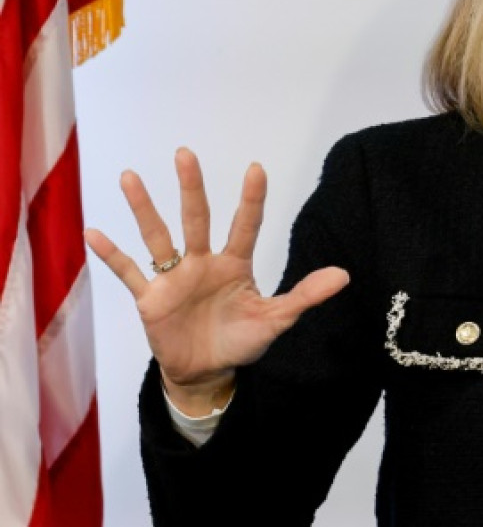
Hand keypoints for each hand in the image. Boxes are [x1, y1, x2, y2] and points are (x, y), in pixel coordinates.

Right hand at [86, 149, 348, 410]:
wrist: (207, 372)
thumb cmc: (242, 340)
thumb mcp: (276, 320)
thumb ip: (305, 296)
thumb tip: (344, 276)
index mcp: (236, 264)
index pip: (245, 225)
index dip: (251, 199)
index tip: (256, 168)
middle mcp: (203, 262)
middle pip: (197, 218)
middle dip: (192, 188)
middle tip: (185, 153)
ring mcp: (174, 278)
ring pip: (158, 236)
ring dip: (144, 208)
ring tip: (130, 177)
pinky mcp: (151, 299)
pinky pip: (129, 273)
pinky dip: (112, 255)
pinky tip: (94, 232)